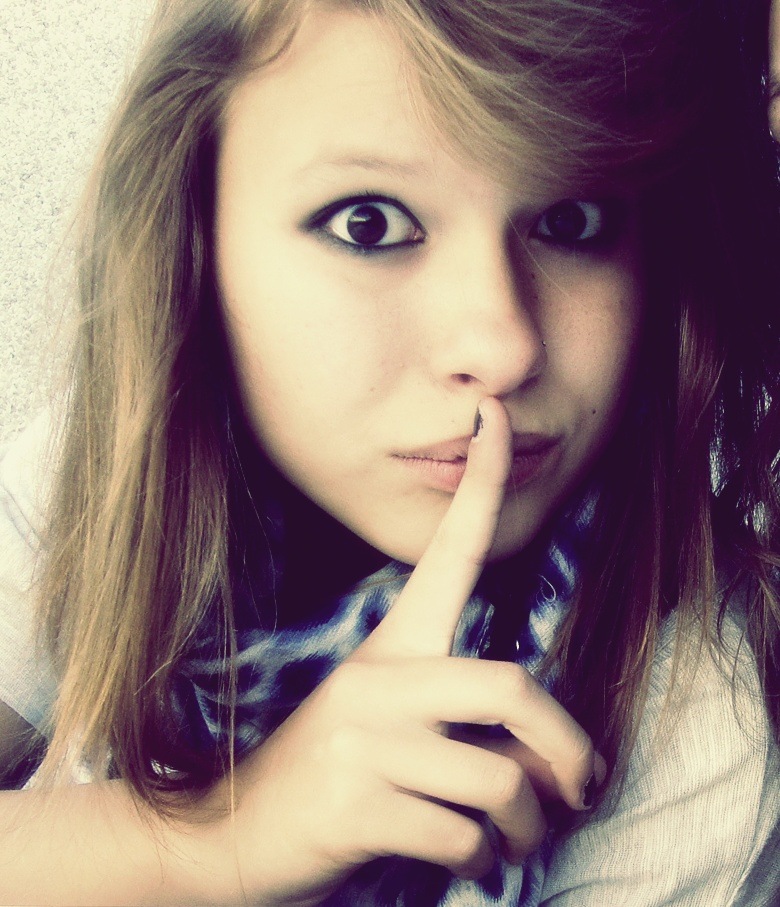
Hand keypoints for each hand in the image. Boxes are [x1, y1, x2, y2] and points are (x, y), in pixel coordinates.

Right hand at [209, 398, 602, 905]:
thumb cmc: (332, 774)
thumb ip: (458, 717)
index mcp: (389, 650)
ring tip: (514, 841)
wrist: (229, 833)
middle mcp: (374, 681)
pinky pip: (460, 837)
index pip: (444, 553)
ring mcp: (360, 742)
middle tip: (578, 785)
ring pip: (493, 782)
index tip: (495, 417)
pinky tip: (469, 862)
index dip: (479, 483)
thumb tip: (550, 754)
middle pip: (507, 687)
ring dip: (524, 828)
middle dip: (563, 745)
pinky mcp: (351, 806)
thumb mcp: (385, 722)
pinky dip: (484, 862)